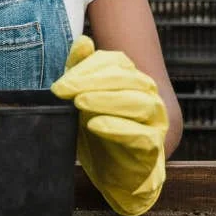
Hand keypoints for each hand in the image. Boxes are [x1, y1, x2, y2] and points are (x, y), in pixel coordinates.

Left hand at [51, 36, 167, 215]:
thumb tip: (83, 41)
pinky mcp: (154, 147)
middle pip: (125, 79)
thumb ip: (81, 71)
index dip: (87, 68)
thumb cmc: (98, 131)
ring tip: (80, 102)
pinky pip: (141, 135)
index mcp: (132, 77)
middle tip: (63, 90)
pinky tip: (95, 125)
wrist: (114, 173)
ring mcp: (155, 120)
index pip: (114, 62)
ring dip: (106, 100)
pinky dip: (118, 128)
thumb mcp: (82, 99)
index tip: (60, 83)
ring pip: (138, 103)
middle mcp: (148, 94)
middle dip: (91, 81)